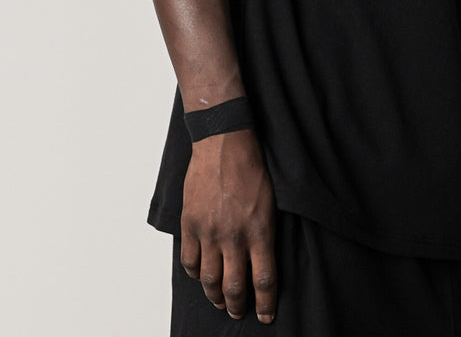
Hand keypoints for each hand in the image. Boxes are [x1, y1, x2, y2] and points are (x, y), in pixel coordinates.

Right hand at [180, 129, 277, 323]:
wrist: (224, 143)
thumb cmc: (252, 168)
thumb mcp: (270, 202)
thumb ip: (265, 234)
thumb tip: (262, 262)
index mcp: (260, 230)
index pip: (264, 279)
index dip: (266, 303)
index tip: (268, 316)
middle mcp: (234, 236)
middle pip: (235, 287)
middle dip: (239, 306)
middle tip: (240, 312)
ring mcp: (209, 231)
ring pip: (210, 280)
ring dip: (216, 296)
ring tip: (221, 301)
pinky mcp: (190, 224)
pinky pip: (190, 261)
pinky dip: (195, 273)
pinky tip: (201, 274)